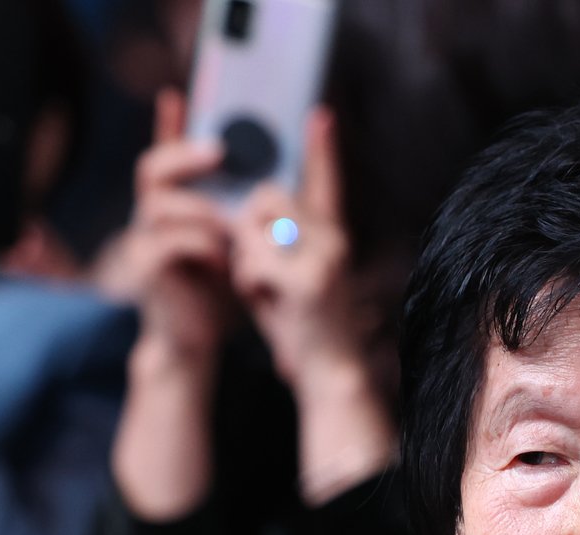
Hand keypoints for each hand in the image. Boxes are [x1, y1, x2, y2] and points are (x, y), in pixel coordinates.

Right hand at [120, 90, 234, 366]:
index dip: (168, 125)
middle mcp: (153, 215)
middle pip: (151, 166)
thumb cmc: (219, 289)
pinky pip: (168, 243)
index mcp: (176, 204)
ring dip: (202, 209)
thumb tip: (280, 184)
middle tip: (219, 151)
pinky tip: (224, 259)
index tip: (177, 94)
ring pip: (161, 205)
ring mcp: (144, 240)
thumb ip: (246, 214)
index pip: (166, 155)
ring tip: (232, 224)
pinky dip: (201, 246)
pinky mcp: (148, 268)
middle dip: (184, 153)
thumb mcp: (239, 245)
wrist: (197, 338)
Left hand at [229, 108, 366, 390]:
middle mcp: (334, 239)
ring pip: (254, 227)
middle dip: (248, 231)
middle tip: (260, 270)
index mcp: (331, 235)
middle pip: (267, 198)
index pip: (326, 182)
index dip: (323, 148)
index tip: (320, 115)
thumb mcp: (286, 274)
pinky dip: (248, 286)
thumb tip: (244, 210)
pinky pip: (252, 261)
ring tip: (267, 291)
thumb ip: (272, 240)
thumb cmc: (303, 327)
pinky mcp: (309, 280)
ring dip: (245, 259)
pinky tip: (270, 304)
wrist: (331, 374)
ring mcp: (324, 257)